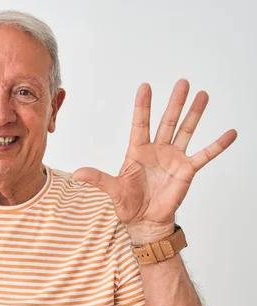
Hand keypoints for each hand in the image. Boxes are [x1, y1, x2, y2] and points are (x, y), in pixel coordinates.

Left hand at [73, 80, 236, 239]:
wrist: (144, 221)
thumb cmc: (128, 205)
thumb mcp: (112, 190)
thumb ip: (98, 179)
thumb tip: (77, 173)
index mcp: (137, 151)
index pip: (140, 124)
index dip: (143, 106)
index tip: (145, 86)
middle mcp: (157, 150)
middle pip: (167, 121)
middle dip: (175, 102)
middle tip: (182, 82)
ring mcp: (174, 158)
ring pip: (186, 131)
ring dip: (194, 114)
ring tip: (202, 95)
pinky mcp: (187, 171)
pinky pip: (205, 155)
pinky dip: (217, 145)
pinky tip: (230, 133)